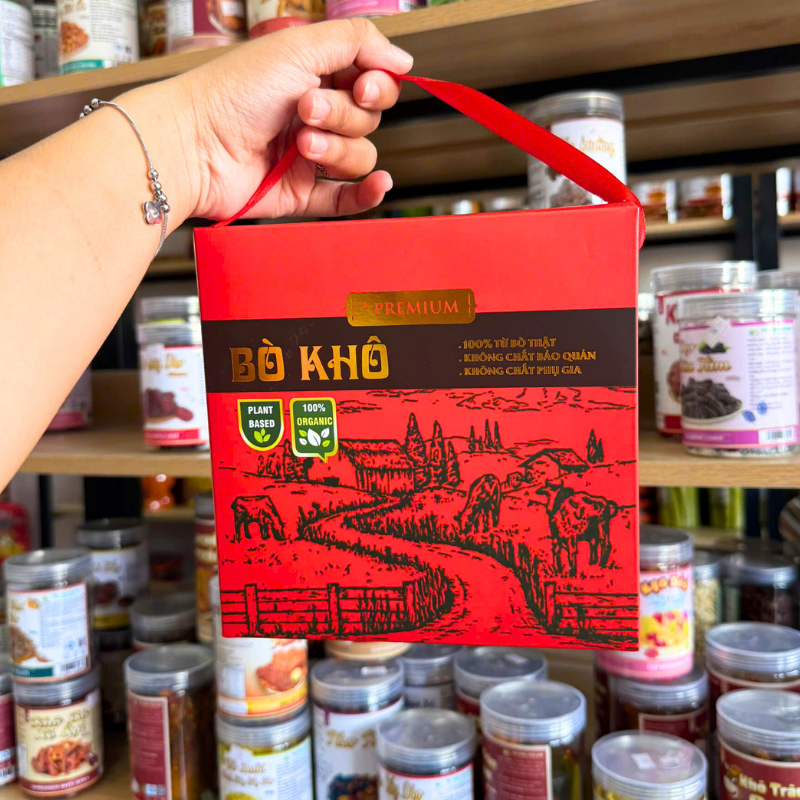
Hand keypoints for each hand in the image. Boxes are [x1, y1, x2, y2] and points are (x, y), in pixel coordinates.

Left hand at [171, 19, 412, 220]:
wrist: (194, 145)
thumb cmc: (234, 92)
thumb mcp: (298, 47)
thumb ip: (358, 42)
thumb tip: (404, 59)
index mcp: (315, 75)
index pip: (372, 82)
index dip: (377, 86)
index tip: (362, 86)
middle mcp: (315, 114)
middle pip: (368, 120)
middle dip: (343, 115)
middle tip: (304, 109)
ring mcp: (310, 157)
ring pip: (359, 157)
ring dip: (336, 150)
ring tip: (299, 145)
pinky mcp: (302, 193)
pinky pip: (348, 198)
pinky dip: (366, 193)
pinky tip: (378, 184)